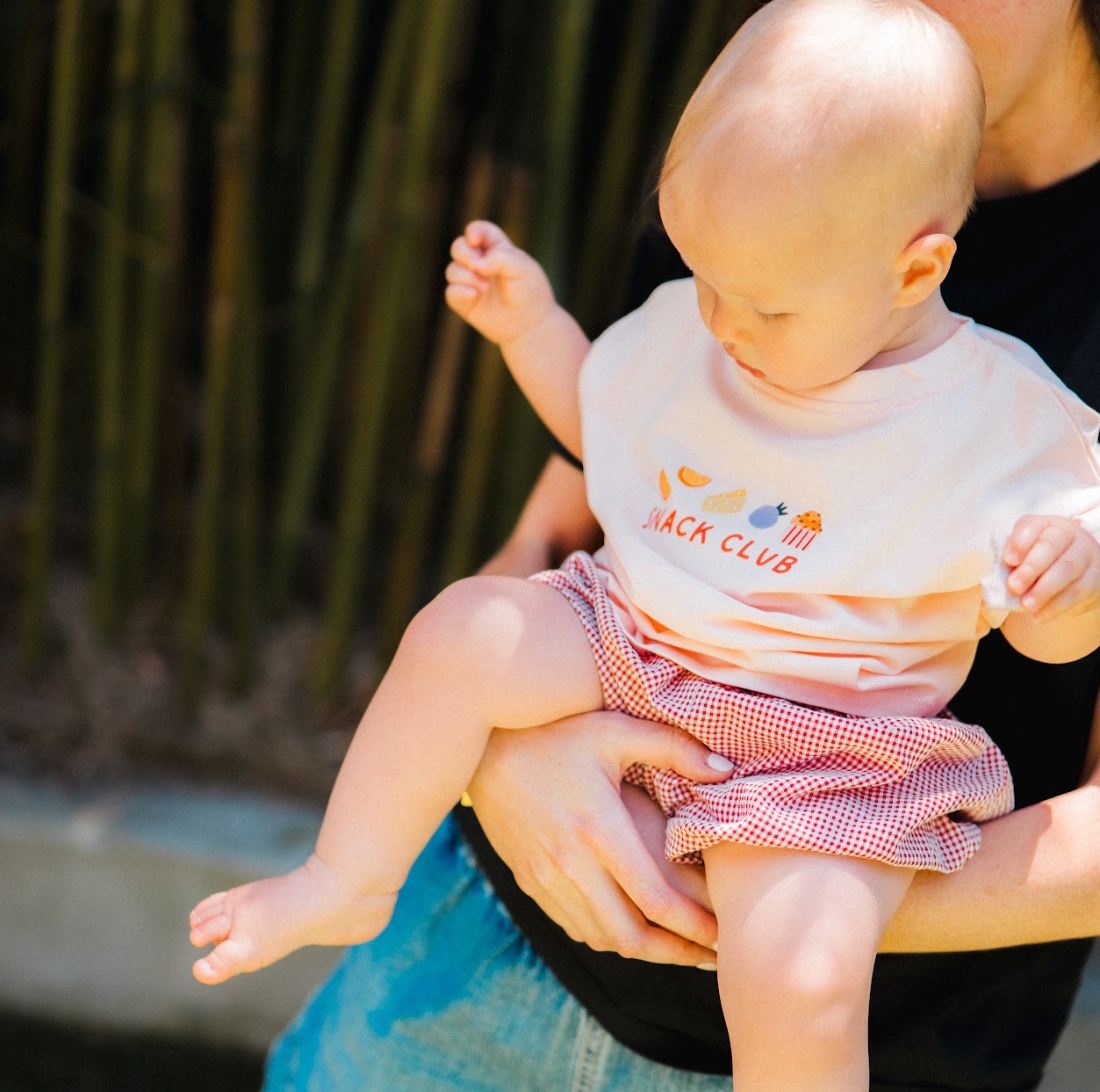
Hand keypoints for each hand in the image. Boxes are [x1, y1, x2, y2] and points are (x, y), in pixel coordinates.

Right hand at [444, 220, 556, 345]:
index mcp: (497, 248)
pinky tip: (475, 295)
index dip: (474, 231)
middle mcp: (481, 263)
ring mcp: (471, 282)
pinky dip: (460, 292)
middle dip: (464, 254)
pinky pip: (451, 292)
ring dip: (466, 276)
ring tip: (485, 288)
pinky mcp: (465, 302)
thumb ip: (500, 258)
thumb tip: (476, 265)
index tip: (474, 240)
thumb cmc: (529, 292)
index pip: (479, 231)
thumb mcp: (522, 268)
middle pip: (458, 247)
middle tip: (477, 266)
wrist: (530, 325)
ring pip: (452, 270)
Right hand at [466, 710, 731, 965]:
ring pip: (602, 938)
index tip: (724, 932)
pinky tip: (630, 927)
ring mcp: (545, 877)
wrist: (482, 745)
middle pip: (631, 936)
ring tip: (679, 947)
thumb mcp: (615, 730)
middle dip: (676, 953)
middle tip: (709, 953)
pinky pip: (574, 926)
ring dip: (644, 950)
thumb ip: (674, 746)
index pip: (655, 899)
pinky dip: (607, 937)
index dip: (695, 926)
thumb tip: (724, 769)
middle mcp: (570, 863)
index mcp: (598, 829)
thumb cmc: (557, 731)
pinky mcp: (528, 881)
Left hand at [1003, 515, 1099, 622]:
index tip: (1008, 560)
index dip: (1019, 543)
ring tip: (1026, 605)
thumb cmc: (1036, 559)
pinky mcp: (1095, 575)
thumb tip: (994, 579)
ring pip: (1067, 569)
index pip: (1032, 527)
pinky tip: (1040, 616)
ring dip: (1045, 590)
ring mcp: (1085, 552)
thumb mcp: (1023, 553)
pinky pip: (1078, 590)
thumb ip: (1011, 561)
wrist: (1070, 567)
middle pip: (1050, 546)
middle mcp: (1068, 533)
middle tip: (1013, 587)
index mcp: (1044, 524)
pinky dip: (1058, 605)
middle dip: (1031, 568)